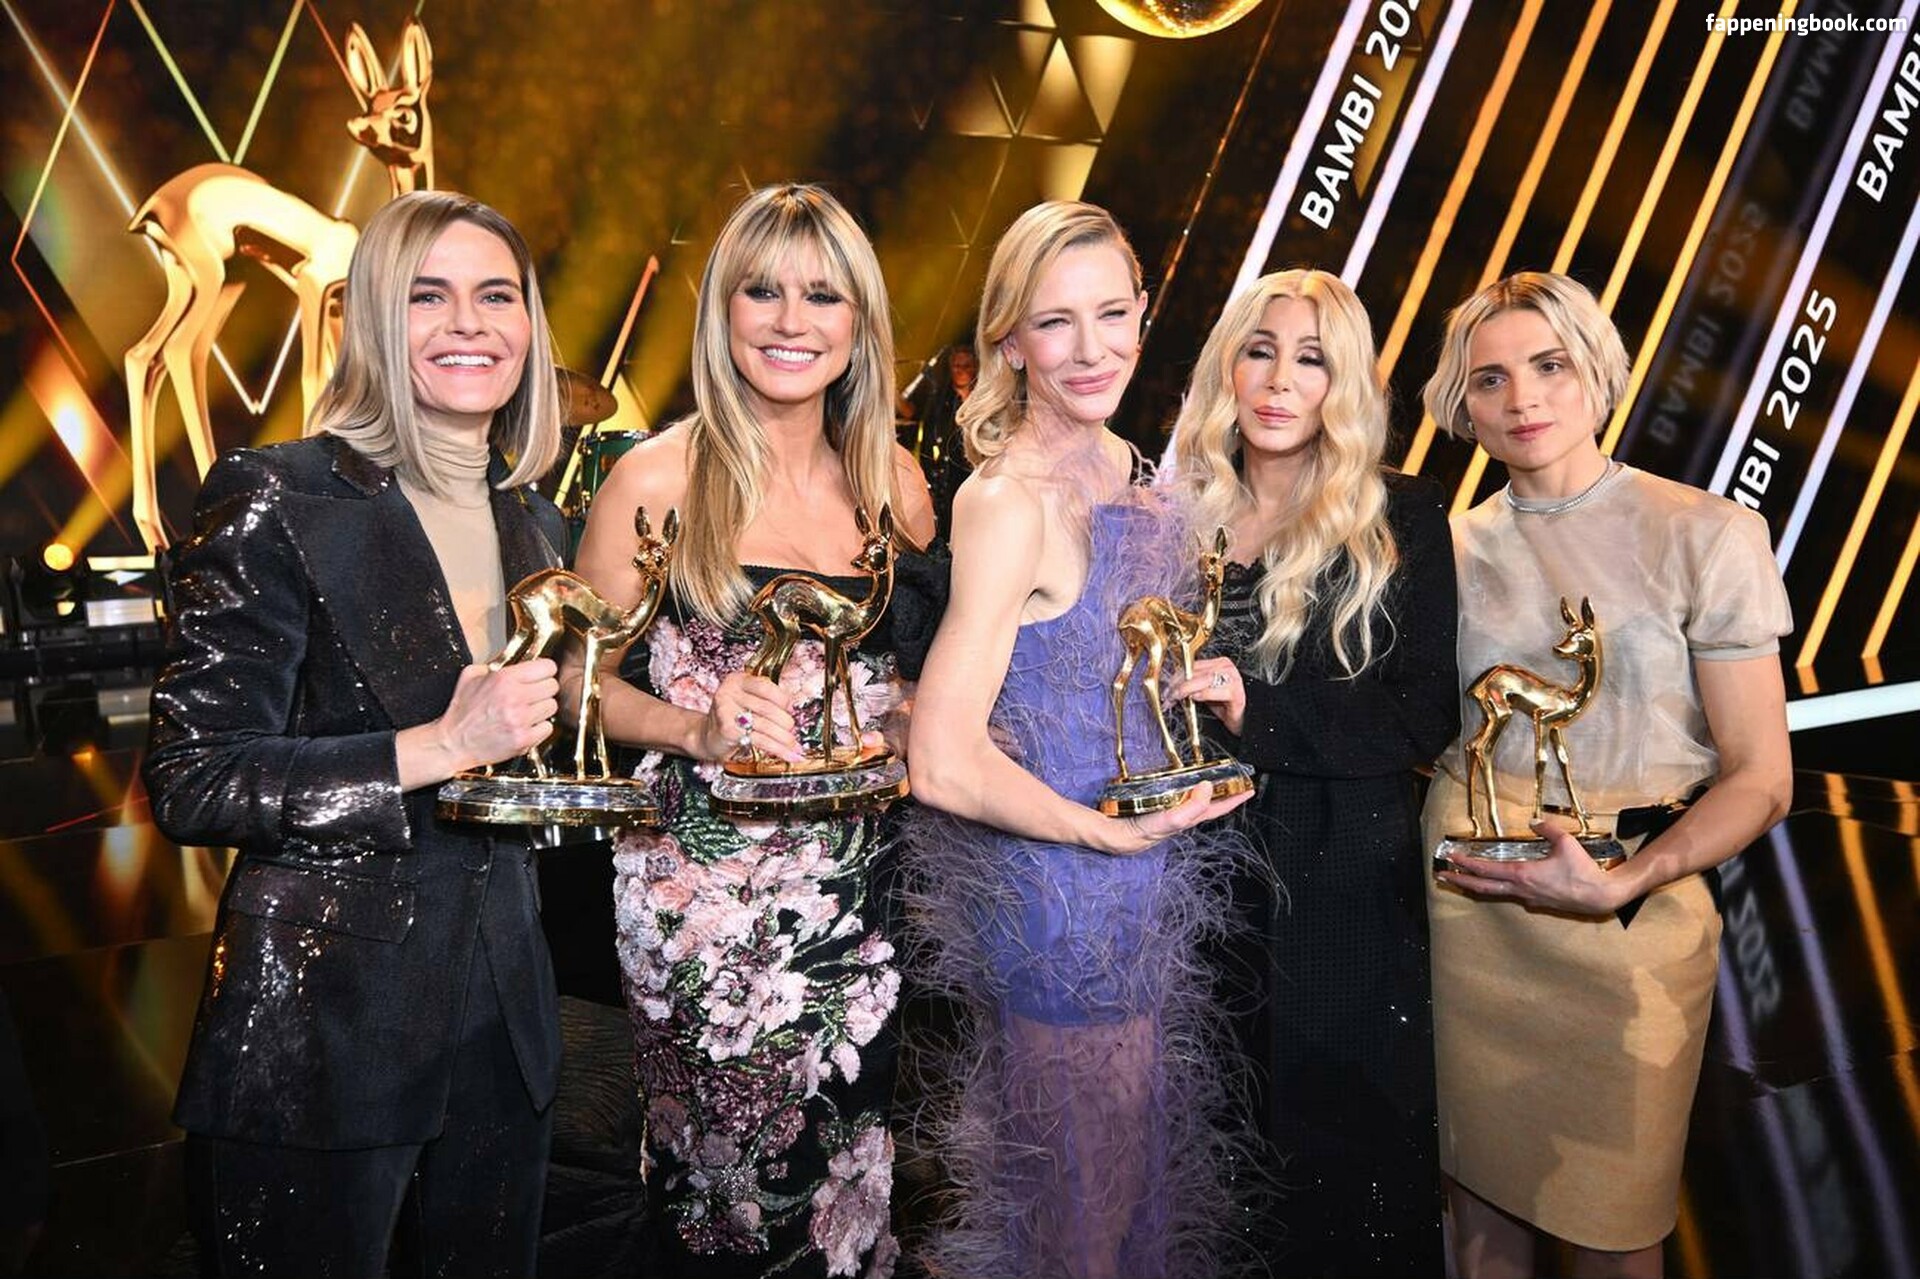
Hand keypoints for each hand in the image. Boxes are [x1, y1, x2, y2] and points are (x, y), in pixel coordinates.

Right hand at [436, 659, 560, 770]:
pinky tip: (525, 726)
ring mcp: (520, 719)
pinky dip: (539, 728)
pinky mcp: (523, 739)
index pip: (547, 667)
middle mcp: (514, 698)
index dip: (544, 671)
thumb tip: (512, 663)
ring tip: (526, 712)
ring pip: (552, 707)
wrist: (453, 743)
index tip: (541, 675)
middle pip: (552, 686)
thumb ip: (492, 666)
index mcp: (503, 679)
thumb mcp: (470, 677)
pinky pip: (547, 728)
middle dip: (543, 690)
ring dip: (541, 709)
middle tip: (532, 695)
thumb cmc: (462, 713)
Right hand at [699, 670, 802, 762]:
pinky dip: (778, 748)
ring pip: (766, 725)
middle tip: (792, 731)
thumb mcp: (745, 701)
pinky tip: (788, 754)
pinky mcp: (728, 730)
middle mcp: (729, 692)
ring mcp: (726, 711)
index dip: (783, 699)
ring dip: (785, 739)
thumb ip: (765, 700)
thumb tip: (792, 712)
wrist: (707, 737)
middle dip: (786, 723)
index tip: (791, 710)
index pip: (766, 686)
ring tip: (795, 746)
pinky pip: (760, 740)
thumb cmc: (731, 718)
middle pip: (768, 708)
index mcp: (737, 680)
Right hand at [1100, 781, 1251, 855]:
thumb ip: (1191, 807)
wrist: (1109, 835)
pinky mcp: (1152, 806)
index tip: (1249, 789)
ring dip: (1203, 789)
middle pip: (1206, 804)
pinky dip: (1183, 786)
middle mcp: (1179, 816)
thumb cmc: (1139, 831)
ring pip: (1192, 799)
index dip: (1233, 800)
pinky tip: (1178, 779)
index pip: (1216, 809)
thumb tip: (1208, 787)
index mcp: (1186, 820)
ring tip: (1212, 776)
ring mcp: (1166, 811)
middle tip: (1233, 778)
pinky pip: (1175, 794)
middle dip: (1221, 793)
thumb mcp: (1170, 820)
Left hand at [1167, 656, 1245, 736]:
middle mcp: (1226, 667)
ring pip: (1202, 680)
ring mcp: (1232, 678)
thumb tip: (1172, 687)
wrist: (1245, 718)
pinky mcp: (1235, 692)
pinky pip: (1212, 691)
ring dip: (1185, 689)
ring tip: (1175, 698)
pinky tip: (1193, 698)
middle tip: (1168, 695)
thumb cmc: (1225, 705)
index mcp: (1219, 663)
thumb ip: (1193, 685)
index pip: (1192, 665)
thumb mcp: (1206, 692)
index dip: (1177, 676)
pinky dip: (1200, 694)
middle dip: (1178, 684)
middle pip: (1196, 671)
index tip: (1167, 687)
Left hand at [1435, 819, 1637, 915]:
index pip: (1486, 869)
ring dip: (1476, 886)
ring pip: (1495, 893)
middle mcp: (1520, 889)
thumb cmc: (1583, 871)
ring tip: (1461, 881)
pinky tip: (1497, 884)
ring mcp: (1528, 899)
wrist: (1600, 897)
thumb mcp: (1566, 842)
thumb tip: (1534, 820)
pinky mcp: (1537, 903)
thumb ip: (1548, 828)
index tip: (1451, 858)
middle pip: (1482, 887)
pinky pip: (1511, 895)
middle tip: (1441, 876)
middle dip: (1459, 881)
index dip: (1466, 863)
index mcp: (1522, 874)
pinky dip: (1497, 889)